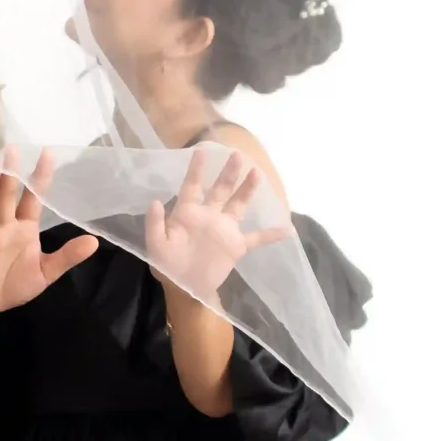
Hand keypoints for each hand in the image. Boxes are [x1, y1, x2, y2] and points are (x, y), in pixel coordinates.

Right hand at [0, 148, 99, 322]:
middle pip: (5, 196)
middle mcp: (2, 227)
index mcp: (22, 228)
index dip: (38, 178)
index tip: (46, 155)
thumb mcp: (46, 272)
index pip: (32, 198)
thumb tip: (94, 241)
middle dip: (9, 175)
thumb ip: (67, 256)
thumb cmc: (13, 286)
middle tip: (12, 149)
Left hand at [145, 146, 290, 302]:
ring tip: (257, 173)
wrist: (184, 289)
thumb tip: (154, 202)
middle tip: (238, 154)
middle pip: (220, 189)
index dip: (197, 169)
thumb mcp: (156, 245)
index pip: (193, 186)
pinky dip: (270, 235)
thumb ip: (155, 224)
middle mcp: (208, 216)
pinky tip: (287, 229)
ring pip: (239, 204)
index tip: (202, 151)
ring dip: (248, 189)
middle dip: (229, 172)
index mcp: (188, 213)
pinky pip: (256, 238)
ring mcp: (224, 229)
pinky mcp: (236, 246)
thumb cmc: (166, 266)